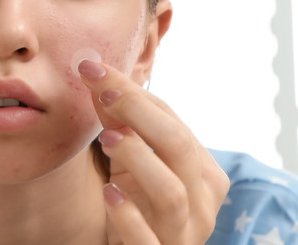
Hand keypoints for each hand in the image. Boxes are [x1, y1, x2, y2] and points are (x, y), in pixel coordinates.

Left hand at [78, 60, 229, 243]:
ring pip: (171, 192)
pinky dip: (129, 216)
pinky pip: (148, 240)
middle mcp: (202, 202)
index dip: (134, 92)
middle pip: (179, 147)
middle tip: (102, 91)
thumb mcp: (129, 165)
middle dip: (138, 113)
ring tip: (107, 138)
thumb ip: (119, 125)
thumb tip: (97, 78)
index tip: (94, 69)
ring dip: (138, 158)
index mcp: (202, 173)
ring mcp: (183, 234)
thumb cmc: (139, 209)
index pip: (172, 122)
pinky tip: (109, 193)